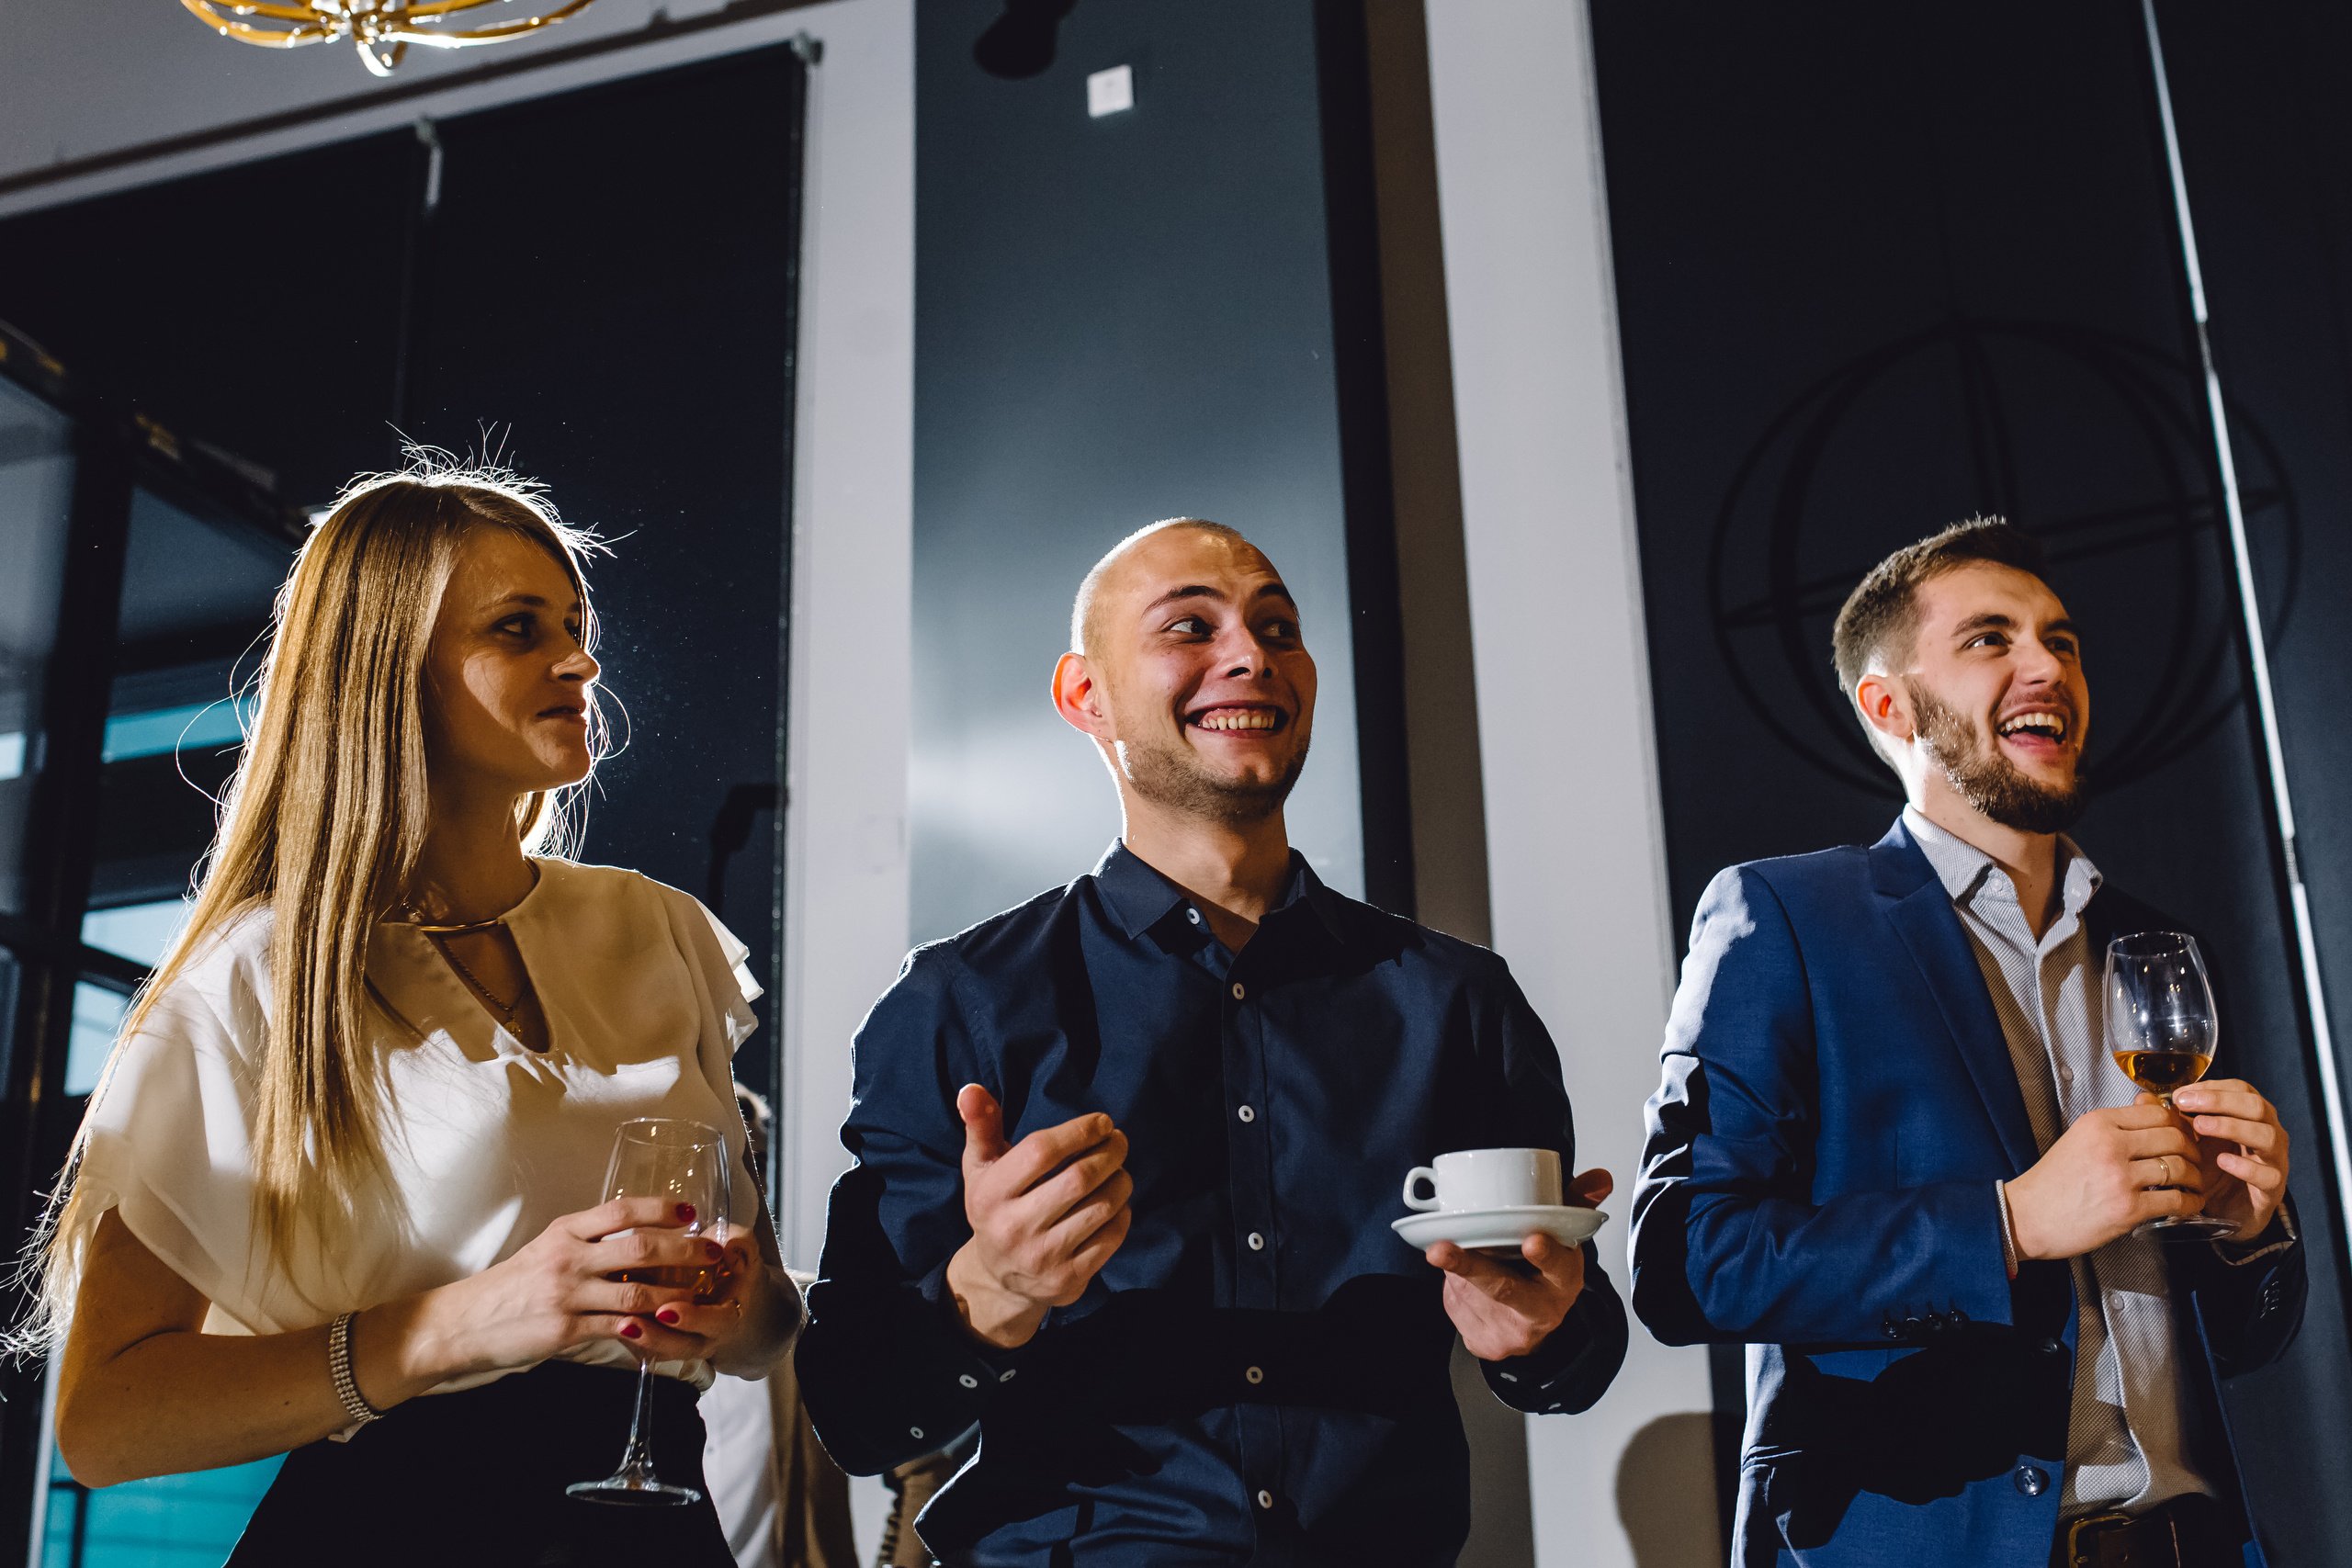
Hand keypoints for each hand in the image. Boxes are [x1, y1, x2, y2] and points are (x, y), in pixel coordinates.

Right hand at [416, 1197, 713, 1375]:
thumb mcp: (545, 1250)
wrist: (464, 1323)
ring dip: (676, 1296)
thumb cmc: (510, 1286)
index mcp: (565, 1231)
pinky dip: (647, 1330)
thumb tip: (631, 1235)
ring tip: (702, 1296)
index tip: (692, 1212)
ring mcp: (567, 1294)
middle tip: (713, 1253)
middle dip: (685, 1250)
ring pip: (637, 1292)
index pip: (622, 1210)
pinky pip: (617, 1328)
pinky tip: (667, 1330)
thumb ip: (585, 1242)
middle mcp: (568, 1257)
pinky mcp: (565, 1329)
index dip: (662, 1209)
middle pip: (640, 1248)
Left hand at [626, 1221, 790, 1372]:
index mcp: (730, 1315)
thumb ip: (740, 1247)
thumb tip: (728, 1250)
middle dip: (656, 1336)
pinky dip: (630, 1339)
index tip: (667, 1309)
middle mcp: (707, 1336)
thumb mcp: (744, 1253)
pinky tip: (610, 1323)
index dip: (693, 1318)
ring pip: (662, 1351)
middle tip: (629, 1323)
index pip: (715, 1323)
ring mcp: (683, 1343)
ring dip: (639, 1339)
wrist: (733, 1297)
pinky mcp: (664, 1343)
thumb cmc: (734, 1271)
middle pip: (682, 1345)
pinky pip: (647, 1349)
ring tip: (618, 1324)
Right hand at [944, 1085, 1133, 1348]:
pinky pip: (1111, 1238)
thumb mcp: (981, 1167)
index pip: (1041, 1152)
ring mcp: (1042, 1257)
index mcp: (989, 1195)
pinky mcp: (1067, 1279)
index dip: (1078, 1131)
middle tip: (1120, 1141)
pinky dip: (1122, 1214)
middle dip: (1109, 1153)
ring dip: (1120, 1181)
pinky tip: (1116, 1203)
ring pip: (1101, 1208)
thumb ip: (981, 1125)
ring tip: (1120, 1169)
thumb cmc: (996, 1206)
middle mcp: (1013, 1228)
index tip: (1102, 1122)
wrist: (999, 1278)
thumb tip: (971, 1090)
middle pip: (1078, 1179)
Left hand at [1429, 1168, 1610, 1360]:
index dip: (1546, 1256)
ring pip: (1468, 1290)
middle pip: (1502, 1287)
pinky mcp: (1483, 1345)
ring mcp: (1510, 1333)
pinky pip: (1453, 1306)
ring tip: (1464, 1254)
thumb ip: (1577, 1204)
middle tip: (1440, 1249)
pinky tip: (1464, 1281)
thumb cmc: (1545, 1274)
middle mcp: (1540, 1313)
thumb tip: (1600, 1177)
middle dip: (1470, 1266)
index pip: (1559, 1268)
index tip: (1533, 1241)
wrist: (1532, 1328)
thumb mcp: (1564, 1240)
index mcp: (1565, 1281)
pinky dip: (1451, 1285)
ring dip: (1456, 1267)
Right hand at [2006, 1102, 2201, 1260]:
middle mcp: (2111, 1145)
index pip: (2156, 1112)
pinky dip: (2191, 1202)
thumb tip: (2152, 1105)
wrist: (2027, 1216)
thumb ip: (2115, 1125)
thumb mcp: (2079, 1140)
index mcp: (2097, 1123)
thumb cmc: (2052, 1181)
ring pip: (2180, 1168)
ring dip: (2195, 1177)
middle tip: (2194, 1159)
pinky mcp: (2129, 1208)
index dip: (2177, 1123)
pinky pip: (2176, 1200)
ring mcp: (2120, 1177)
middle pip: (2175, 1138)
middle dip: (2193, 1150)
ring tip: (2194, 1183)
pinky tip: (2191, 1203)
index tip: (2182, 1134)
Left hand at [2171, 1079, 2290, 1238]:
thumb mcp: (2190, 1141)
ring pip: (2266, 1135)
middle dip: (2219, 1101)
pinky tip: (2221, 1161)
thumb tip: (2144, 1099)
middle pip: (2255, 1106)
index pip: (2241, 1089)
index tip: (2180, 1094)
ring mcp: (2275, 1160)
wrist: (2229, 1210)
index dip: (2212, 1087)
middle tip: (2186, 1104)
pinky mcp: (2273, 1189)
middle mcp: (2268, 1132)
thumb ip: (2171, 1119)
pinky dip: (2245, 1166)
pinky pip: (2267, 1174)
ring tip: (2200, 1125)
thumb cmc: (2213, 1169)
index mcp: (2251, 1115)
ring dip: (2231, 1126)